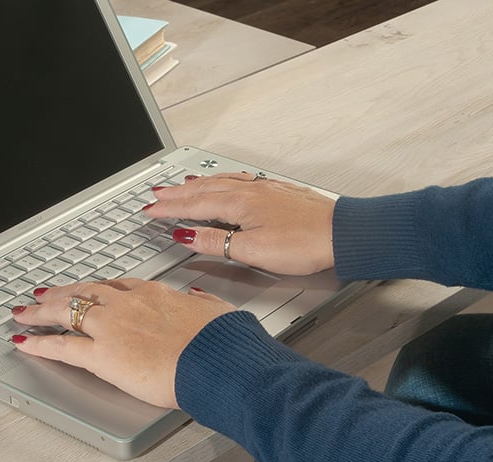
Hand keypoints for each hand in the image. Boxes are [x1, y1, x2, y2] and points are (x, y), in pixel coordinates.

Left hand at [11, 279, 235, 408]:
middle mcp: (128, 304)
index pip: (117, 286)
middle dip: (62, 293)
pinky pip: (61, 346)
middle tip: (45, 294)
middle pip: (85, 292)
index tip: (90, 290)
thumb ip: (202, 304)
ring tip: (25, 312)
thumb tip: (198, 300)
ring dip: (41, 311)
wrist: (217, 361)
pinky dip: (39, 343)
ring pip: (65, 311)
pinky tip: (24, 342)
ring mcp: (112, 327)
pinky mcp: (102, 355)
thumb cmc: (221, 342)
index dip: (97, 288)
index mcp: (155, 294)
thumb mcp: (217, 312)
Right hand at [149, 172, 335, 274]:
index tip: (149, 210)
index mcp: (239, 204)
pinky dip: (222, 180)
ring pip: (221, 182)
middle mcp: (249, 190)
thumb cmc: (304, 243)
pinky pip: (239, 180)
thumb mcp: (252, 250)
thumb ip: (214, 242)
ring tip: (180, 186)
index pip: (194, 206)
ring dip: (196, 185)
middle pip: (203, 190)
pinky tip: (224, 182)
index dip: (169, 209)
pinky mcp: (277, 191)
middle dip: (175, 194)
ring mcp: (264, 188)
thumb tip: (186, 236)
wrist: (342, 234)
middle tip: (155, 195)